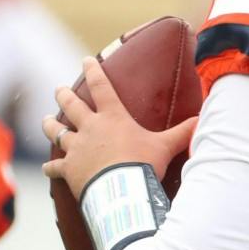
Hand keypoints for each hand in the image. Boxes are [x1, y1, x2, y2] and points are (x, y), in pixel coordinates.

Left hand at [40, 57, 196, 199]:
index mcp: (113, 117)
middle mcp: (90, 128)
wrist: (122, 190)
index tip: (86, 59)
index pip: (101, 86)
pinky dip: (51, 167)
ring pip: (56, 132)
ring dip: (49, 125)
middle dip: (64, 95)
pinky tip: (46, 168)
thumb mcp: (166, 146)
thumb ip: (182, 132)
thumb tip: (203, 120)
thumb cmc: (143, 164)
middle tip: (58, 89)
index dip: (93, 71)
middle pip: (71, 105)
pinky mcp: (69, 169)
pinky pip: (55, 166)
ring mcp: (76, 148)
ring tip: (45, 120)